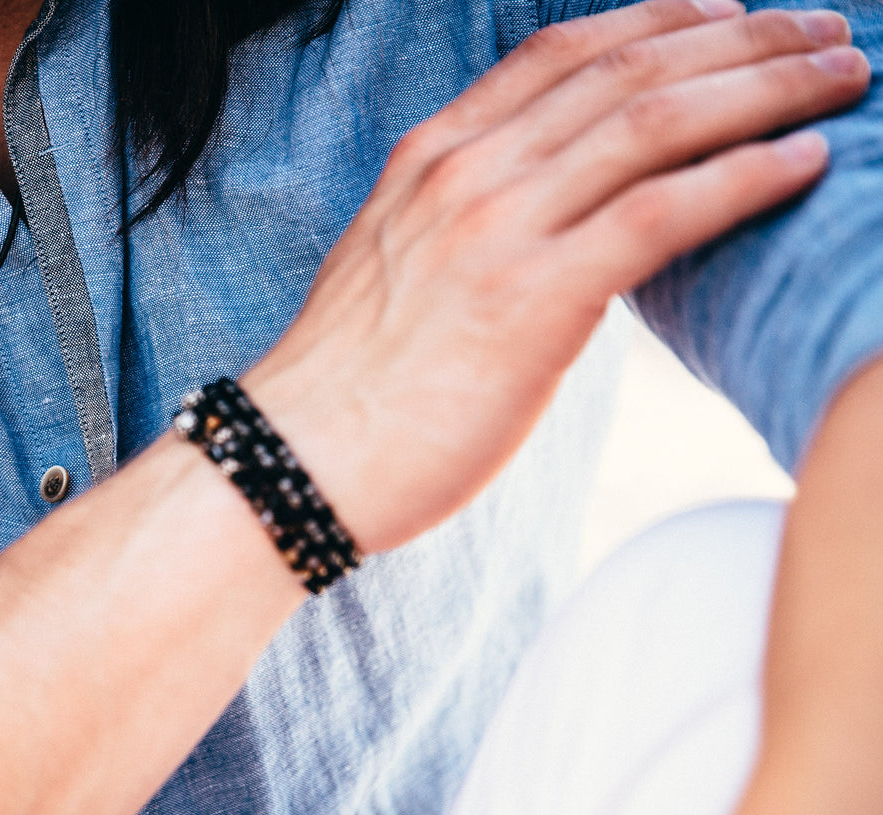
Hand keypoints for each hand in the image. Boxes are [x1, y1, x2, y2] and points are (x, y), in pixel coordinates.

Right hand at [244, 0, 868, 552]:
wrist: (294, 462)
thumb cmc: (349, 390)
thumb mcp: (396, 271)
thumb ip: (463, 227)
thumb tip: (541, 233)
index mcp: (429, 160)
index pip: (557, 54)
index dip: (655, 19)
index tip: (727, 13)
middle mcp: (464, 174)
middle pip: (626, 71)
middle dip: (739, 39)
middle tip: (822, 31)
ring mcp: (495, 231)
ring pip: (656, 124)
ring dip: (765, 90)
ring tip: (840, 77)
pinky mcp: (533, 301)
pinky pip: (661, 213)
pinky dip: (743, 177)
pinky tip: (804, 160)